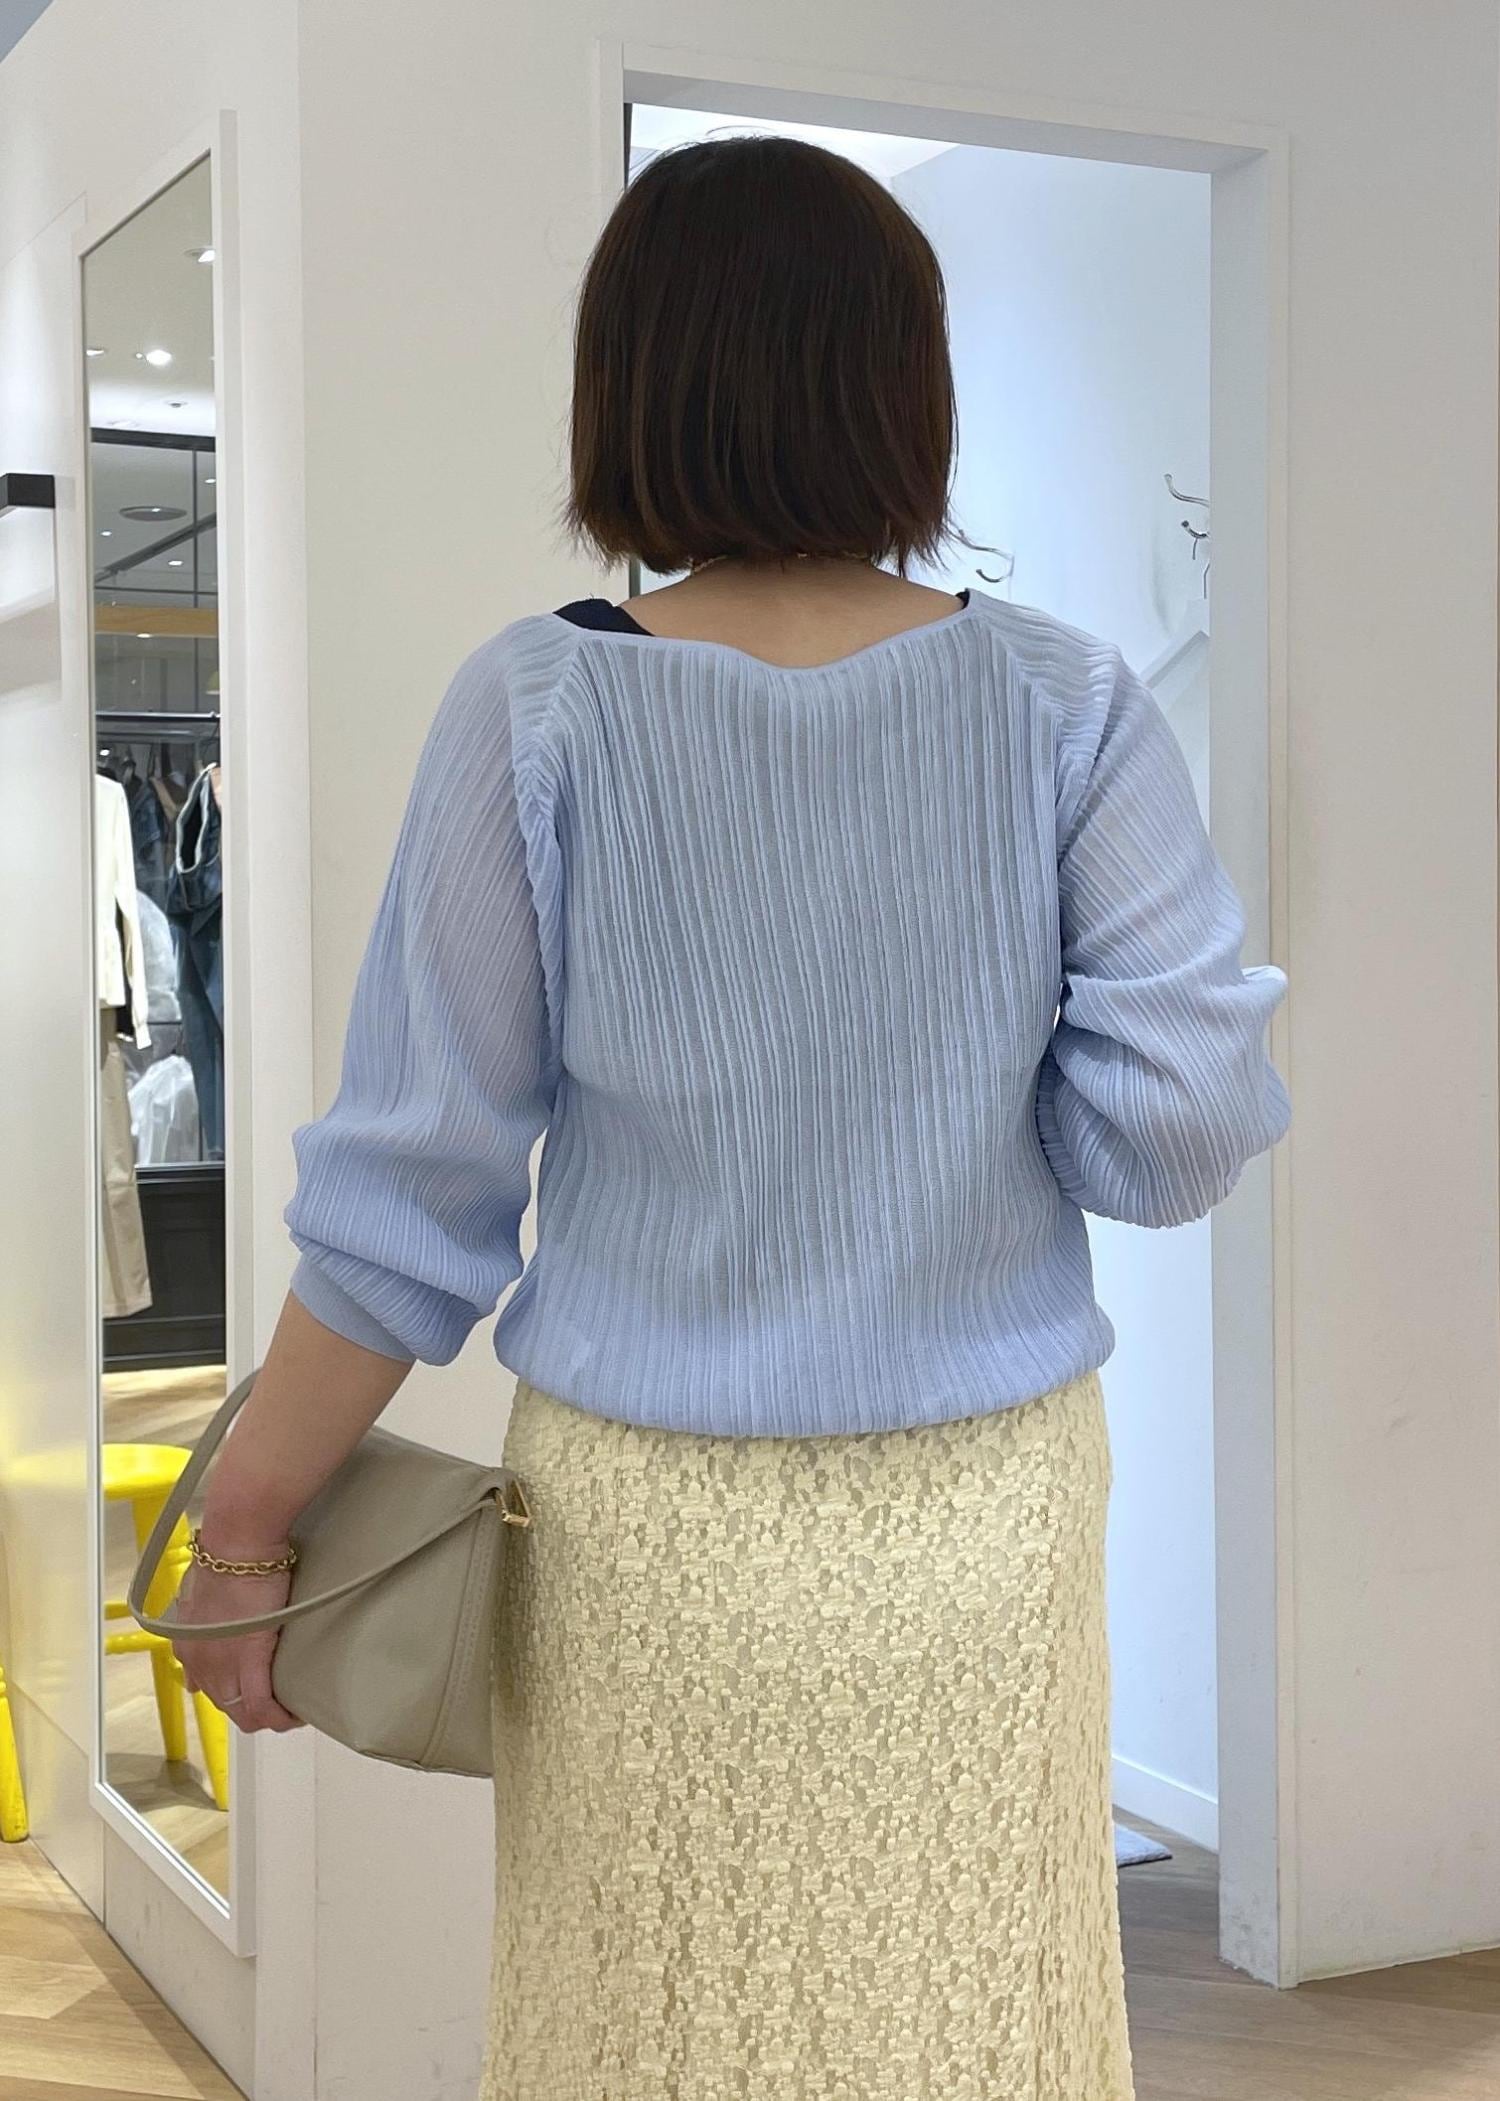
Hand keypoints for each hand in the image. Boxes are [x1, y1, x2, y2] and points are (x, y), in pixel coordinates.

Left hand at [172, 1536, 304, 1732]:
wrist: (237, 1545)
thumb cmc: (225, 1556)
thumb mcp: (203, 1586)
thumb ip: (201, 1607)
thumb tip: (203, 1608)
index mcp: (189, 1644)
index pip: (206, 1686)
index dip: (230, 1694)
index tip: (249, 1692)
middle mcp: (199, 1662)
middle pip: (227, 1706)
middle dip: (253, 1711)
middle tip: (280, 1700)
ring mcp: (221, 1665)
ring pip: (244, 1713)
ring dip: (269, 1717)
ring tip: (292, 1708)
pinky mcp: (248, 1660)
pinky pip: (262, 1704)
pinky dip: (279, 1716)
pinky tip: (296, 1714)